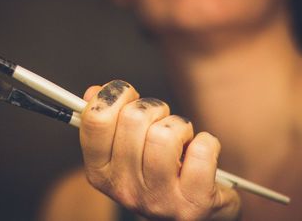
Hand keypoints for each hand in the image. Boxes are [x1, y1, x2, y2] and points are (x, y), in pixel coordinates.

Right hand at [80, 80, 240, 220]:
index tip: (128, 95)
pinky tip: (200, 153)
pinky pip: (201, 150)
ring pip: (165, 134)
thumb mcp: (125, 147)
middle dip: (153, 108)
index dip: (114, 94)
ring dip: (179, 126)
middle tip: (160, 122)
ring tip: (181, 140)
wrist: (191, 209)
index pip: (96, 120)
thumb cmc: (156, 169)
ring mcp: (158, 199)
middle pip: (134, 118)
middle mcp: (124, 189)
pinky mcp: (193, 203)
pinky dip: (207, 143)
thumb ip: (108, 119)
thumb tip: (94, 91)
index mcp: (100, 172)